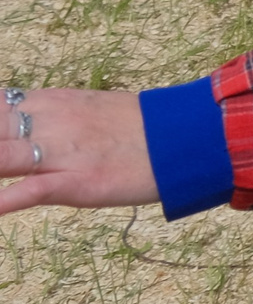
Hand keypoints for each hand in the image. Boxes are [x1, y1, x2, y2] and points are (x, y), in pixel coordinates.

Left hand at [0, 89, 157, 216]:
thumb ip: (50, 114)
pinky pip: (34, 191)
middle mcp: (49, 123)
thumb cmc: (137, 124)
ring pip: (4, 157)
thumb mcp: (87, 106)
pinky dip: (7, 200)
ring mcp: (62, 154)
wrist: (184, 135)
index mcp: (51, 102)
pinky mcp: (78, 182)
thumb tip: (23, 121)